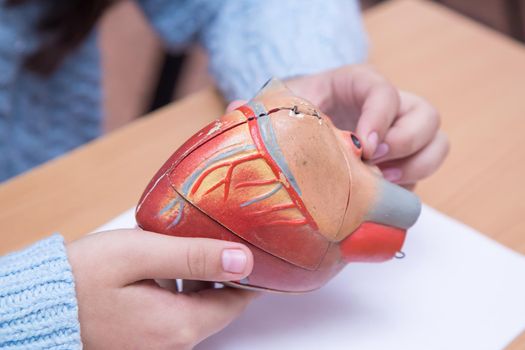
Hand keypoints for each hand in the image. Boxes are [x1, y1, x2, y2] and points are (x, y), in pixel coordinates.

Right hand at [67, 229, 256, 348]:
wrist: (36, 307)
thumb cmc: (81, 278)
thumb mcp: (140, 253)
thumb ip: (195, 255)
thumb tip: (244, 259)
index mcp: (180, 323)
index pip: (237, 301)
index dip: (249, 274)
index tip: (252, 248)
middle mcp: (173, 343)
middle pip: (217, 306)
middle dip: (221, 273)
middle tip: (215, 236)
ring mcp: (156, 346)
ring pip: (195, 309)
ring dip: (196, 280)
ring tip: (184, 246)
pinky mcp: (141, 341)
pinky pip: (172, 316)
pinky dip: (175, 292)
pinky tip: (160, 269)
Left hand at [286, 65, 448, 186]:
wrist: (293, 133)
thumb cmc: (292, 113)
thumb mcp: (287, 103)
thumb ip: (288, 108)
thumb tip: (272, 120)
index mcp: (358, 85)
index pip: (383, 91)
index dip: (380, 116)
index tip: (364, 145)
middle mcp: (387, 109)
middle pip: (427, 116)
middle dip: (406, 142)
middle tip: (374, 161)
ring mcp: (397, 137)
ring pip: (436, 145)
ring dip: (416, 167)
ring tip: (382, 180)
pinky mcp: (397, 165)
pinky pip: (418, 177)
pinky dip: (404, 189)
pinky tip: (378, 195)